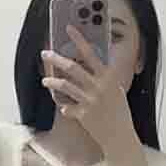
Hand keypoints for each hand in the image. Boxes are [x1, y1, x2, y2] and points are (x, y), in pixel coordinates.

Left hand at [40, 27, 135, 153]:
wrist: (120, 137)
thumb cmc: (120, 113)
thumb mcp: (116, 90)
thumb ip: (105, 79)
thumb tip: (95, 67)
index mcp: (108, 77)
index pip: (91, 53)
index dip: (79, 40)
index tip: (69, 29)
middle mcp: (98, 86)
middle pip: (73, 67)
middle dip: (57, 58)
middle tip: (45, 53)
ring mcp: (90, 100)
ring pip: (65, 85)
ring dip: (52, 81)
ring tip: (44, 80)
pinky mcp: (83, 114)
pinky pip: (67, 107)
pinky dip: (64, 107)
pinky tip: (63, 107)